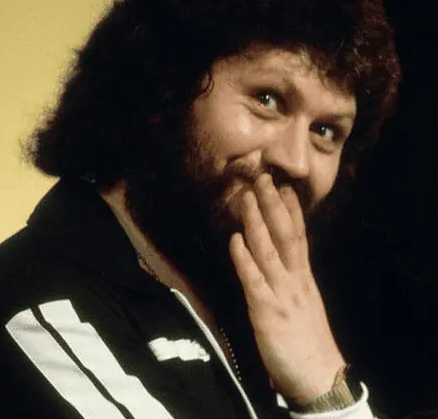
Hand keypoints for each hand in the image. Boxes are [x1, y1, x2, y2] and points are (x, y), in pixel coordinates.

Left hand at [229, 173, 345, 403]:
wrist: (319, 376)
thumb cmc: (308, 340)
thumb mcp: (304, 303)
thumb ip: (291, 280)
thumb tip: (278, 260)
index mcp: (303, 278)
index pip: (299, 236)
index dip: (291, 210)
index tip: (283, 187)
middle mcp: (295, 280)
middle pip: (285, 235)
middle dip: (273, 206)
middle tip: (263, 178)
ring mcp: (282, 294)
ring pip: (268, 250)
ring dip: (256, 222)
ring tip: (246, 198)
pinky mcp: (268, 312)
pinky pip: (254, 280)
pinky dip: (244, 259)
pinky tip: (235, 240)